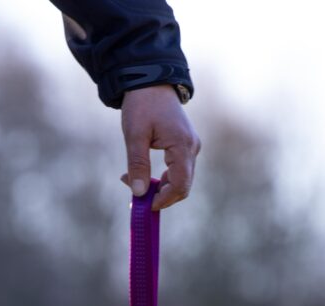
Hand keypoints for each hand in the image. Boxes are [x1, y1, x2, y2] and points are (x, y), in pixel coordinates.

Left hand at [120, 84, 200, 210]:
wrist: (150, 80)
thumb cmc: (142, 104)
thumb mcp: (134, 135)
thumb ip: (138, 165)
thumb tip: (139, 194)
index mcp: (182, 145)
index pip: (180, 185)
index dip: (164, 200)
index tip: (145, 205)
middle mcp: (192, 148)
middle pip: (183, 186)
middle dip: (160, 196)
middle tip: (135, 197)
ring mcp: (191, 147)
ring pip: (180, 180)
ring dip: (159, 188)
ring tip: (133, 181)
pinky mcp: (185, 146)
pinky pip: (178, 171)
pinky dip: (162, 179)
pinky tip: (143, 175)